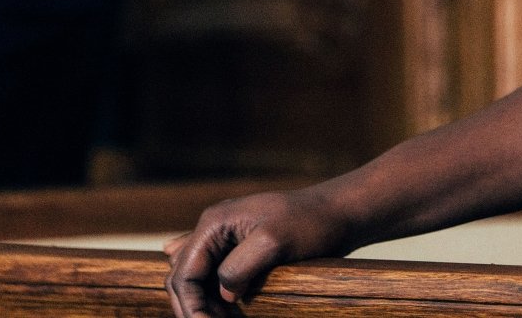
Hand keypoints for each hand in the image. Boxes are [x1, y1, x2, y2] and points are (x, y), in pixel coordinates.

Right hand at [165, 188, 354, 317]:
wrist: (337, 213)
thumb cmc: (310, 223)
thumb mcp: (273, 243)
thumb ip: (239, 268)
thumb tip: (222, 293)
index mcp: (214, 223)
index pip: (184, 272)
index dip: (191, 306)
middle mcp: (213, 229)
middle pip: (184, 277)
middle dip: (195, 308)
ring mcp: (225, 239)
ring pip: (198, 280)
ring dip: (205, 306)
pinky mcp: (239, 249)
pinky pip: (214, 277)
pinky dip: (216, 299)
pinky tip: (226, 315)